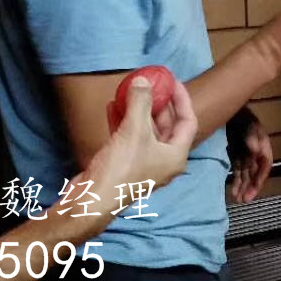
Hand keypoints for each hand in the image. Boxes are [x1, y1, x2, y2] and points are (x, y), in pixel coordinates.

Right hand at [80, 77, 197, 236]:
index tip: (173, 81)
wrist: (91, 200)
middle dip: (158, 104)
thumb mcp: (134, 131)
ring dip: (138, 111)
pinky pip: (128, 138)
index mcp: (175, 156)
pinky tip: (113, 106)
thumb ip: (140, 103)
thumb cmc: (121, 168)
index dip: (182, 99)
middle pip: (166, 126)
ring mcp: (144, 164)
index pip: (188, 122)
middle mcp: (163, 161)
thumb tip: (143, 80)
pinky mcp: (125, 165)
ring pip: (145, 131)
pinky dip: (122, 122)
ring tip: (130, 91)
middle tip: (150, 84)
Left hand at [227, 117, 272, 203]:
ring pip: (247, 175)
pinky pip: (238, 171)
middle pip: (256, 173)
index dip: (260, 178)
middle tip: (245, 200)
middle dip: (251, 187)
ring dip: (243, 187)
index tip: (254, 189)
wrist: (231, 111)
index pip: (265, 166)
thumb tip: (255, 152)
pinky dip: (236, 181)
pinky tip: (233, 191)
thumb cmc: (243, 117)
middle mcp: (257, 154)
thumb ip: (252, 138)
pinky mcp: (237, 156)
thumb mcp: (249, 125)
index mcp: (264, 146)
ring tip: (238, 199)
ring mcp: (247, 156)